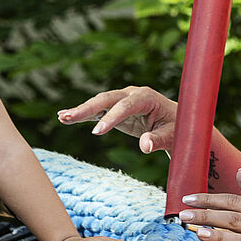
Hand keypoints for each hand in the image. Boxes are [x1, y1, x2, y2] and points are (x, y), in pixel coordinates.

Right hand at [58, 86, 178, 155]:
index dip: (111, 118)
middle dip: (87, 108)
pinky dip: (82, 114)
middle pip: (107, 99)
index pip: (126, 106)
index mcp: (147, 97)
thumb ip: (159, 140)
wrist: (178, 125)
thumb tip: (145, 146)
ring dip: (81, 110)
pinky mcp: (116, 109)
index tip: (97, 132)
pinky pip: (97, 111)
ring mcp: (123, 100)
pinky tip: (65, 118)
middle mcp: (132, 94)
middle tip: (68, 117)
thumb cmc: (178, 130)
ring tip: (62, 117)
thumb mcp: (172, 137)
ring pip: (99, 103)